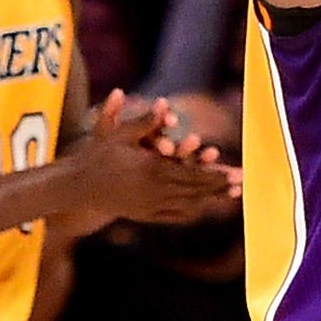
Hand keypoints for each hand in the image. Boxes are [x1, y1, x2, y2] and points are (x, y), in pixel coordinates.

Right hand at [62, 90, 240, 226]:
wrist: (77, 189)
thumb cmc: (97, 157)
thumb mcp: (119, 135)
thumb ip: (144, 122)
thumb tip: (163, 105)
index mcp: (151, 170)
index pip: (192, 174)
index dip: (215, 174)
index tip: (235, 172)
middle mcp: (153, 191)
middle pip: (195, 190)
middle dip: (219, 187)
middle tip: (243, 185)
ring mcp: (148, 206)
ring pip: (186, 205)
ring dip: (210, 200)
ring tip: (231, 197)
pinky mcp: (143, 215)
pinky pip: (172, 216)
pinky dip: (191, 211)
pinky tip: (204, 208)